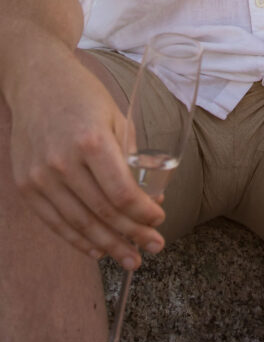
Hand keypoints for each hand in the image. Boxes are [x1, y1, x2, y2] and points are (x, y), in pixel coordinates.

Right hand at [9, 55, 165, 267]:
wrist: (37, 82)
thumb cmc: (84, 96)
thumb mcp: (117, 117)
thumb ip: (133, 158)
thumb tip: (152, 198)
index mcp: (90, 141)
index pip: (121, 193)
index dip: (143, 213)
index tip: (160, 220)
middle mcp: (62, 162)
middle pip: (103, 213)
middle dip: (133, 235)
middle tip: (154, 248)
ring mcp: (40, 176)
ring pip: (80, 223)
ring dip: (109, 245)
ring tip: (131, 259)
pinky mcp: (26, 185)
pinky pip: (55, 222)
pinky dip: (78, 240)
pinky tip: (99, 249)